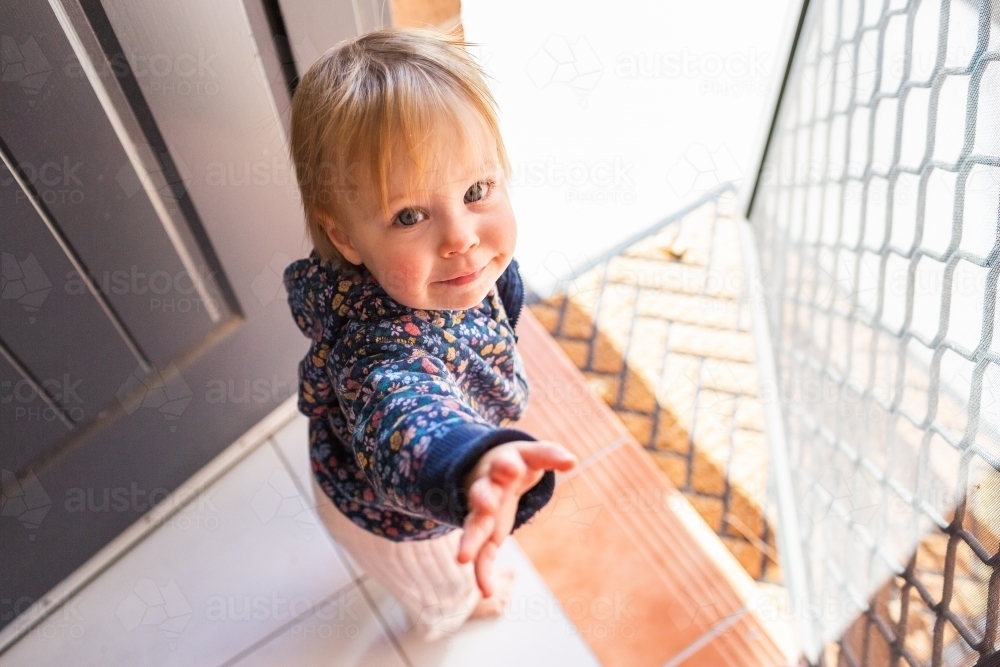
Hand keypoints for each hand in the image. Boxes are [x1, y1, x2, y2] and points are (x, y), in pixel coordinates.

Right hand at [456, 440, 576, 596]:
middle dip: (484, 497)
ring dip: (470, 541)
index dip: (507, 465)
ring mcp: (483, 513)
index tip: (511, 467)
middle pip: (482, 493)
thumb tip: (572, 461)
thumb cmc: (517, 462)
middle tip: (486, 504)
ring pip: (474, 526)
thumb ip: (550, 455)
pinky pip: (482, 554)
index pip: (505, 463)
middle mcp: (488, 489)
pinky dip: (482, 572)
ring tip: (463, 558)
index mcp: (502, 465)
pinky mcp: (486, 534)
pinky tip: (486, 590)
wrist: (490, 469)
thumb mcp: (533, 456)